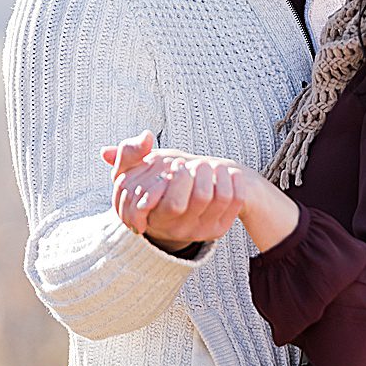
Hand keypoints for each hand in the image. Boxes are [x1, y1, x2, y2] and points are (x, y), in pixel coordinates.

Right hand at [103, 132, 245, 250]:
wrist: (172, 211)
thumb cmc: (147, 187)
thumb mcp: (128, 173)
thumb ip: (130, 153)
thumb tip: (146, 136)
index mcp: (157, 219)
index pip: (174, 204)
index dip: (180, 178)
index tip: (178, 162)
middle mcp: (180, 229)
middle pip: (201, 197)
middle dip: (201, 172)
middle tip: (198, 162)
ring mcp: (202, 230)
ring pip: (222, 197)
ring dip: (220, 173)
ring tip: (213, 163)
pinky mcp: (219, 227)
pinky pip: (237, 201)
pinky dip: (236, 181)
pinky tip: (230, 171)